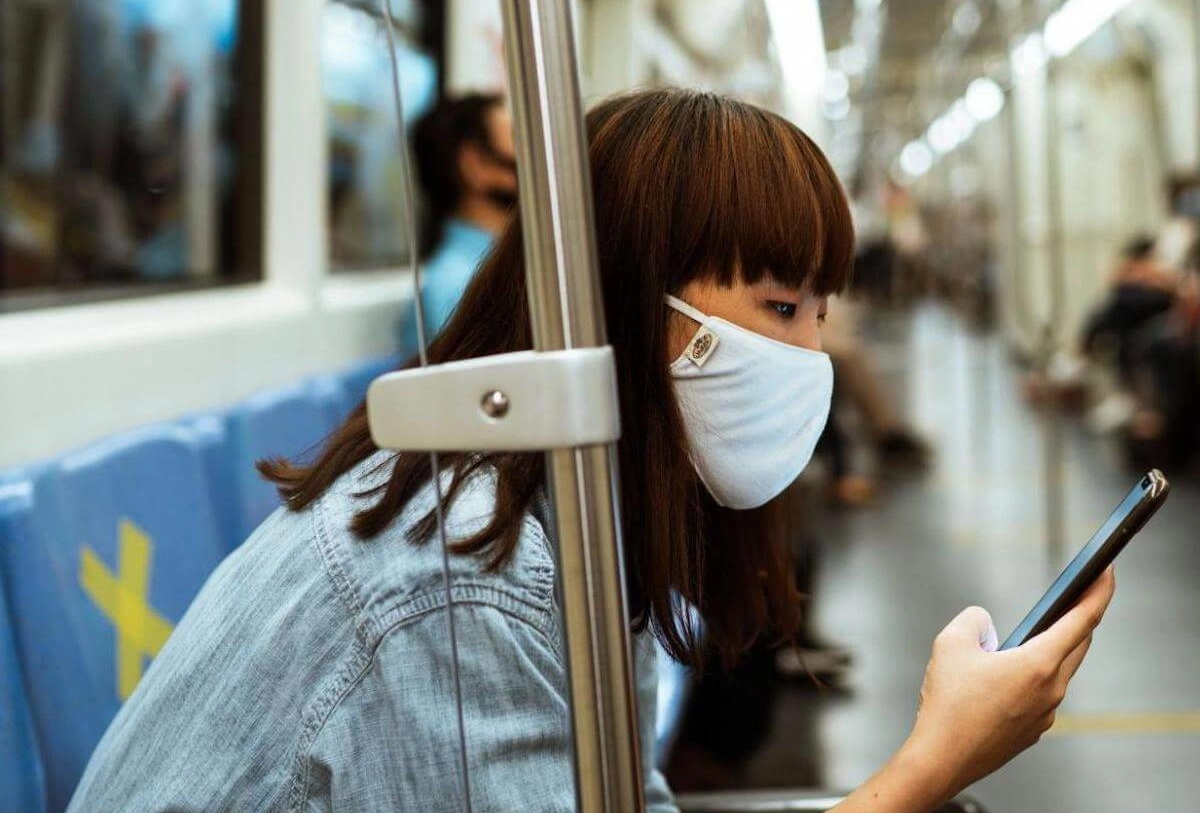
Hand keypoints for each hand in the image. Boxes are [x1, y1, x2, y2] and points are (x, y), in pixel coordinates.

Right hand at [906, 567, 1115, 795]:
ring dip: (1052, 648)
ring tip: (1026, 637)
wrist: (943, 758)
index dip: (1098, 592)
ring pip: (1059, 670)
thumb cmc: (949, 706)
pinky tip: (1006, 674)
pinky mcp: (1033, 728)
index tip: (1107, 573)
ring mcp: (1045, 712)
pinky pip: (1042, 692)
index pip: (1082, 620)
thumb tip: (984, 622)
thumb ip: (973, 620)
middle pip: (1078, 644)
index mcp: (1038, 664)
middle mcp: (1050, 689)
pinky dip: (1034, 675)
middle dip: (1079, 618)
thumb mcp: (950, 643)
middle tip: (1076, 597)